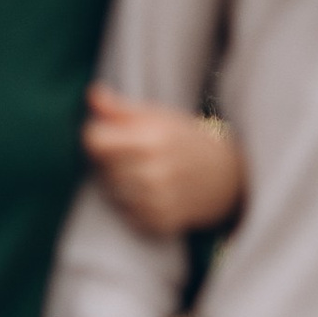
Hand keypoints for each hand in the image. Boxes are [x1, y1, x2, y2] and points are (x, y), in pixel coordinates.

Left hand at [84, 85, 245, 236]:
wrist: (225, 175)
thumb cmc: (184, 139)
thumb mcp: (158, 116)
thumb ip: (120, 108)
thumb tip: (92, 94)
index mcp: (151, 138)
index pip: (94, 141)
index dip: (98, 136)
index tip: (110, 135)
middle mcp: (154, 170)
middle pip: (100, 168)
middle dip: (109, 161)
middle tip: (132, 156)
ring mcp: (158, 200)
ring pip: (111, 193)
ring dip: (119, 185)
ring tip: (142, 174)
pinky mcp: (161, 222)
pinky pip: (127, 215)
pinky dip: (133, 206)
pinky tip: (151, 194)